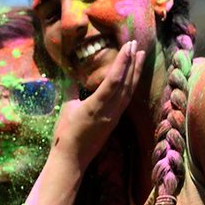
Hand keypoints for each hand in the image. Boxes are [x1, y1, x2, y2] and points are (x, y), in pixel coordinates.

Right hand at [53, 39, 146, 170]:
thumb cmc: (65, 134)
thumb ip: (72, 91)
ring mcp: (114, 116)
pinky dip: (131, 85)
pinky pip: (126, 99)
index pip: (114, 79)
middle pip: (126, 83)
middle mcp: (110, 110)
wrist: (72, 159)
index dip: (122, 61)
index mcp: (96, 106)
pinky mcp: (114, 121)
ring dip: (135, 72)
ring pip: (129, 91)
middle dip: (132, 62)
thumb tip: (72, 75)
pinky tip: (132, 78)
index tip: (128, 45)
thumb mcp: (67, 109)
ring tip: (140, 56)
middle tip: (136, 45)